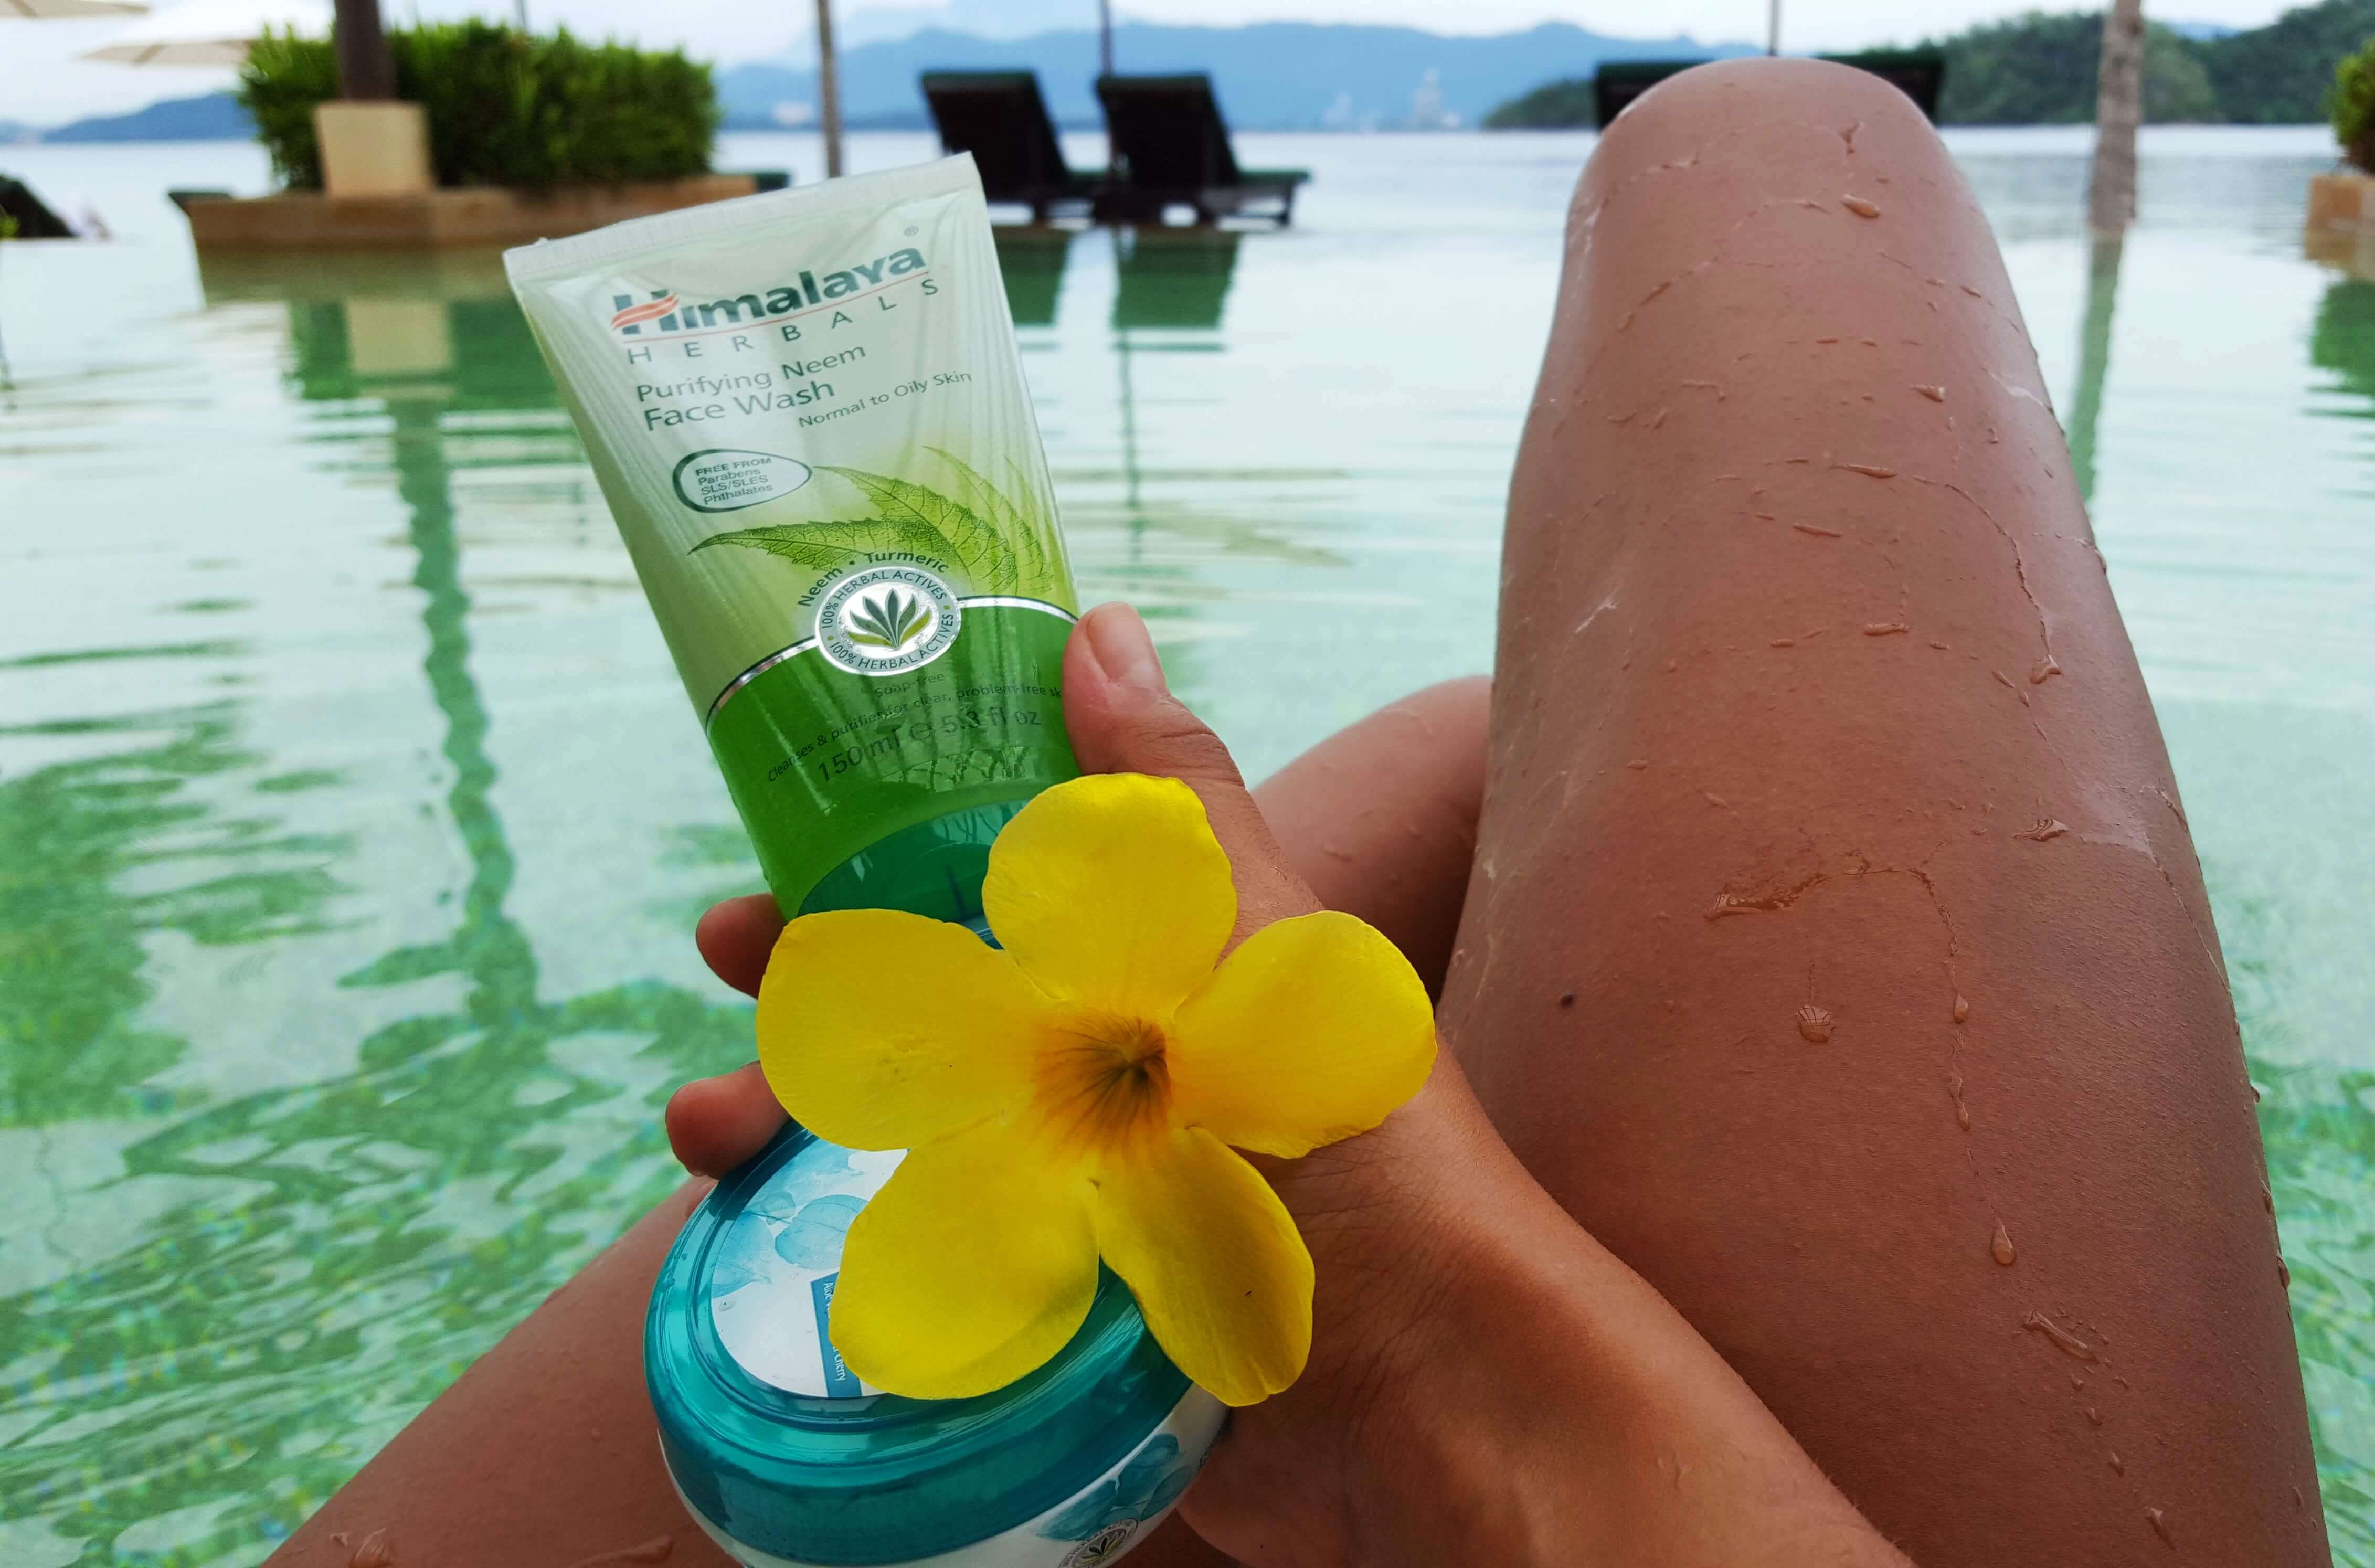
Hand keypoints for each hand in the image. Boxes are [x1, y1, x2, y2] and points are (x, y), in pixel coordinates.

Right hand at [668, 604, 1904, 1567]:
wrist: (1423, 1399)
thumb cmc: (1357, 1152)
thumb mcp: (1258, 951)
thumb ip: (1169, 806)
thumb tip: (1100, 625)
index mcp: (1149, 985)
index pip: (977, 906)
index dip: (864, 882)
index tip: (762, 885)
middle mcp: (1106, 1089)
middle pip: (914, 1027)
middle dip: (800, 1009)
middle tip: (721, 998)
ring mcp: (1071, 1211)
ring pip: (887, 1151)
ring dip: (777, 1133)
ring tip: (705, 1143)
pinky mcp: (1053, 1327)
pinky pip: (912, 1279)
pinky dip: (820, 1263)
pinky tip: (744, 1256)